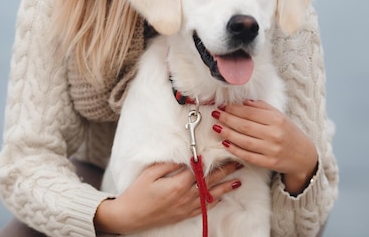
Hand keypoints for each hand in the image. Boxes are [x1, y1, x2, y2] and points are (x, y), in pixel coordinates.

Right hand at [94, 160, 243, 233]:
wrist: (129, 216)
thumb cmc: (137, 193)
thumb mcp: (150, 174)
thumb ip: (169, 165)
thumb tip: (185, 158)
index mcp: (178, 184)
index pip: (200, 170)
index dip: (213, 161)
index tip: (222, 153)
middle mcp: (185, 197)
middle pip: (209, 182)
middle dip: (225, 172)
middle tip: (238, 164)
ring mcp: (185, 207)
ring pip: (210, 196)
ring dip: (225, 188)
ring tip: (237, 181)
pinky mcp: (183, 214)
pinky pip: (203, 208)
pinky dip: (213, 202)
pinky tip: (221, 197)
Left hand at [211, 99, 317, 194]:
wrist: (305, 156)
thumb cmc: (289, 133)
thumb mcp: (280, 116)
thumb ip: (262, 108)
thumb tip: (243, 102)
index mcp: (277, 119)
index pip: (250, 112)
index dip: (234, 108)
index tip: (223, 105)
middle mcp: (274, 134)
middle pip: (245, 125)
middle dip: (227, 118)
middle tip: (216, 114)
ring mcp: (271, 149)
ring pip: (244, 140)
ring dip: (227, 133)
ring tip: (216, 127)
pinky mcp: (269, 163)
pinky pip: (248, 155)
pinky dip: (235, 149)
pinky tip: (225, 143)